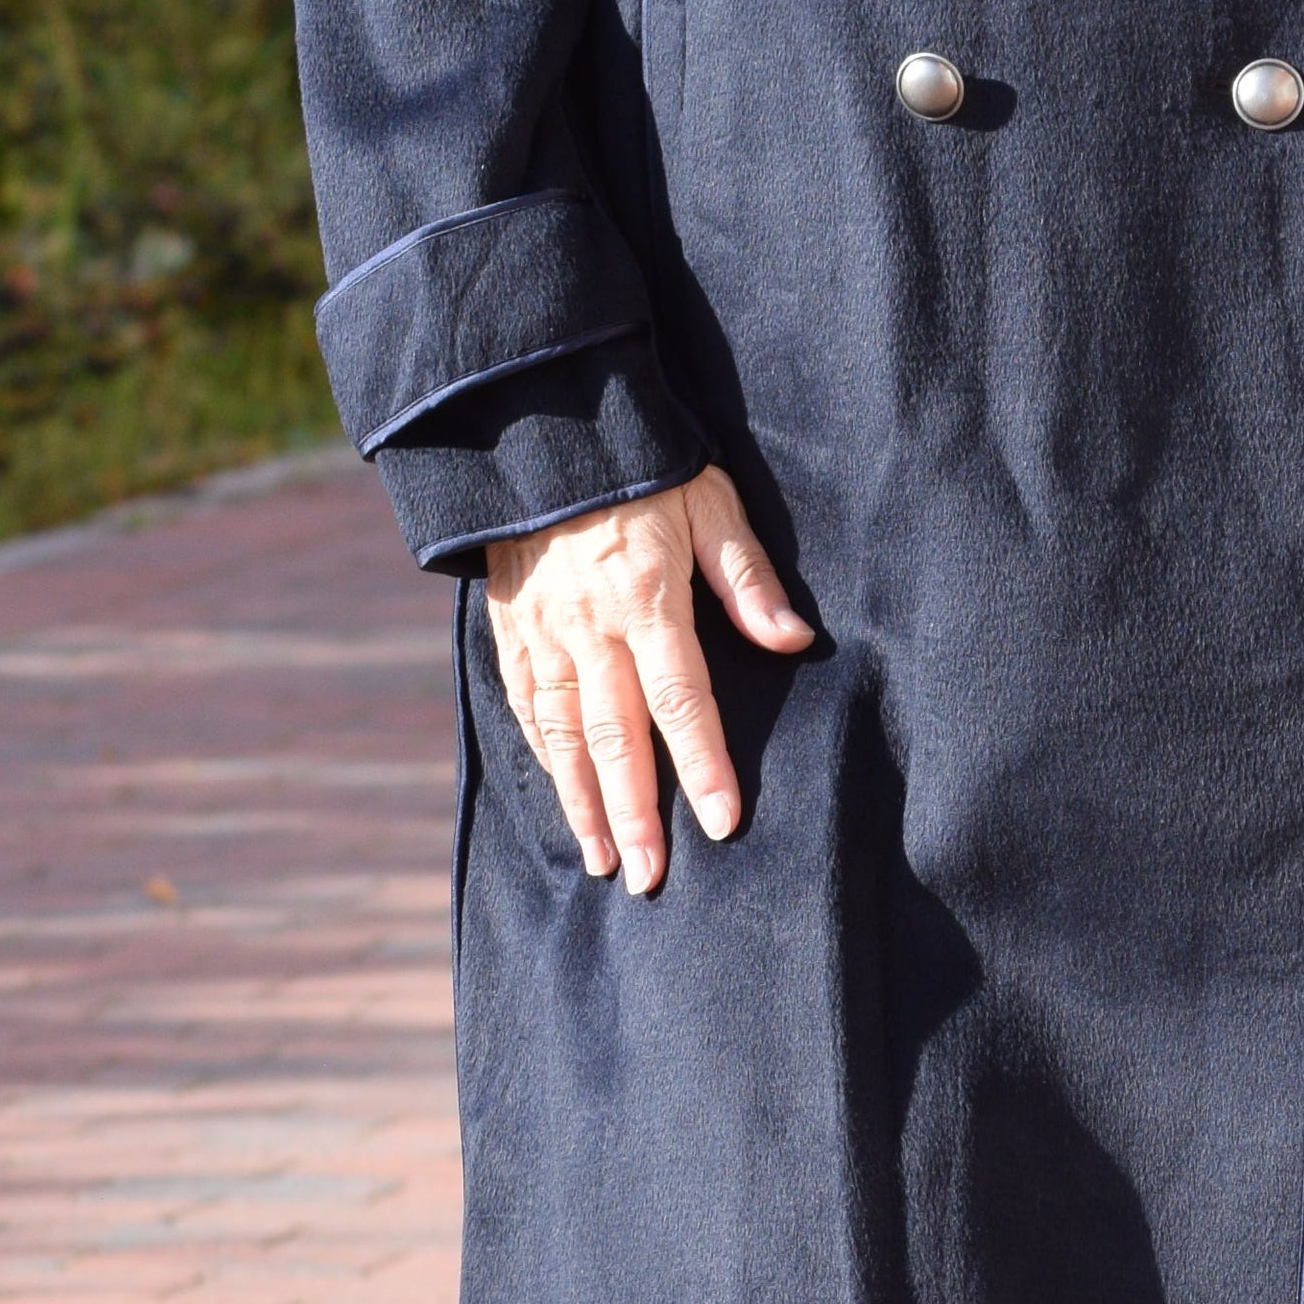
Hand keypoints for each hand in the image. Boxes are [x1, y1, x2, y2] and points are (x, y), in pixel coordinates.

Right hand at [480, 468, 813, 890]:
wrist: (536, 426)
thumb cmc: (638, 463)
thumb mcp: (707, 499)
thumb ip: (746, 576)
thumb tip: (795, 638)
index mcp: (646, 598)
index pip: (682, 701)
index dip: (705, 766)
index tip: (723, 824)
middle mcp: (589, 627)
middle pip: (616, 737)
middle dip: (635, 814)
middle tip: (651, 878)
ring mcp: (541, 632)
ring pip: (561, 735)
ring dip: (583, 803)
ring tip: (602, 861)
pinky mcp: (508, 627)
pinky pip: (523, 705)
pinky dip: (541, 757)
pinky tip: (560, 794)